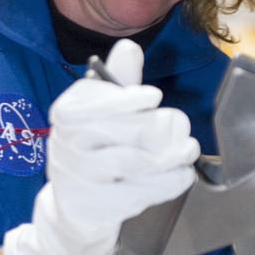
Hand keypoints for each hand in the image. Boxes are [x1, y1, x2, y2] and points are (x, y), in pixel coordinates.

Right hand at [1, 39, 198, 254]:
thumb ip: (118, 82)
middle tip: (184, 130)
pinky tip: (181, 177)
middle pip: (119, 131)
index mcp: (66, 113)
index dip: (126, 99)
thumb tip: (128, 47)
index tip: (154, 98)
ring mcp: (77, 177)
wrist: (76, 208)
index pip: (94, 101)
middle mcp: (65, 144)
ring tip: (188, 153)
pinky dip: (165, 185)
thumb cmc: (96, 150)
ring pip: (131, 162)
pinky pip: (135, 192)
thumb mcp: (102, 112)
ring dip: (169, 158)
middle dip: (159, 129)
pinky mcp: (92, 206)